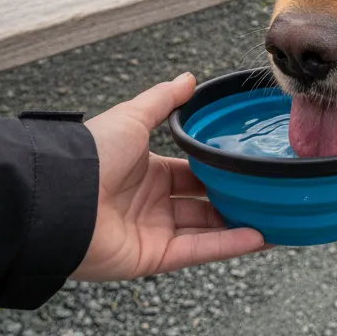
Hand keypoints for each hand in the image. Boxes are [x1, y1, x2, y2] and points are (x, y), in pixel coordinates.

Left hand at [73, 72, 264, 280]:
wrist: (60, 195)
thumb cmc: (92, 154)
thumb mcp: (133, 117)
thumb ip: (163, 101)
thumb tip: (189, 78)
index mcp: (148, 172)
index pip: (192, 173)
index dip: (219, 170)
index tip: (248, 165)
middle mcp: (151, 204)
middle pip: (202, 203)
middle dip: (233, 199)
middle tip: (269, 192)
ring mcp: (152, 232)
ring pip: (205, 229)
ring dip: (239, 225)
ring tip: (276, 218)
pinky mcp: (151, 257)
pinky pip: (196, 250)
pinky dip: (228, 245)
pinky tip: (259, 237)